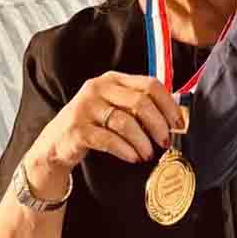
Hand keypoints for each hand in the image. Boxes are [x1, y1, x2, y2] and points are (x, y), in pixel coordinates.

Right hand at [25, 72, 181, 194]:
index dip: (169, 105)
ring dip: (143, 141)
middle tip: (165, 142)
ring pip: (125, 122)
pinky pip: (109, 139)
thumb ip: (140, 109)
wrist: (58, 143)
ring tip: (148, 154)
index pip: (150, 84)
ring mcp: (86, 107)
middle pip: (140, 102)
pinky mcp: (78, 128)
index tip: (179, 124)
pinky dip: (126, 150)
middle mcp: (99, 88)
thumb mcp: (116, 109)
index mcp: (114, 79)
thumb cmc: (94, 126)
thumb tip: (175, 121)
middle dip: (158, 125)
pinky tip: (133, 157)